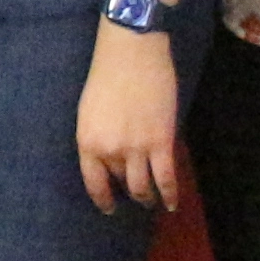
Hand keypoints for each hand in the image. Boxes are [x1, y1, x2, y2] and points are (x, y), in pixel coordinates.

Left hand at [75, 31, 181, 214]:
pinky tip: (171, 203)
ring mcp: (137, 149)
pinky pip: (166, 179)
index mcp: (87, 142)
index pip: (94, 183)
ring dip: (148, 198)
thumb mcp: (89, 112)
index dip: (103, 200)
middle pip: (121, 184)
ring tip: (152, 201)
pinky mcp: (161, 142)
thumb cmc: (107, 75)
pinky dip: (170, 194)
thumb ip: (98, 138)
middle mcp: (110, 151)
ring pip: (143, 188)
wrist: (131, 52)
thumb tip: (109, 158)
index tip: (109, 208)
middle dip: (128, 193)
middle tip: (136, 197)